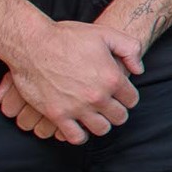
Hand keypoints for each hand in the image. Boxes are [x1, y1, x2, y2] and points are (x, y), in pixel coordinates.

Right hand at [0, 19, 142, 142]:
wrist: (32, 43)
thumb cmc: (67, 37)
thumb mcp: (105, 34)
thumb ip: (130, 49)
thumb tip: (138, 70)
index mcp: (112, 78)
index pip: (132, 100)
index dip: (127, 97)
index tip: (119, 94)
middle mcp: (97, 96)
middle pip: (119, 117)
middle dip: (116, 111)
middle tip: (108, 105)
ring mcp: (77, 107)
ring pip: (101, 129)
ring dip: (100, 123)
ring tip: (94, 115)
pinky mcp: (57, 114)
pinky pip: (75, 137)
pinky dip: (80, 134)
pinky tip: (78, 125)